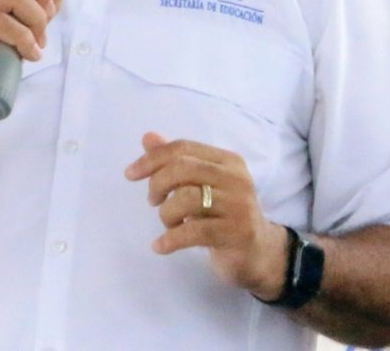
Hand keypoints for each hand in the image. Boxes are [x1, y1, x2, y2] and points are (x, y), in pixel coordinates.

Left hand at [125, 133, 288, 300]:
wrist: (259, 253)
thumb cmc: (224, 215)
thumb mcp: (202, 185)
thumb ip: (176, 161)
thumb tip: (147, 137)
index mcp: (227, 161)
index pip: (182, 149)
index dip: (152, 159)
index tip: (130, 174)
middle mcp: (236, 178)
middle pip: (182, 169)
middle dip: (157, 185)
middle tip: (153, 202)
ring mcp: (238, 205)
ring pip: (185, 199)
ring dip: (166, 214)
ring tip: (169, 225)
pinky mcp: (236, 233)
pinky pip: (192, 232)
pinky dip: (169, 240)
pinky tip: (160, 246)